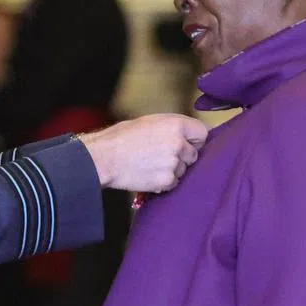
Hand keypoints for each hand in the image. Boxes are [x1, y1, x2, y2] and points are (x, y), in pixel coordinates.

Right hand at [79, 114, 207, 192]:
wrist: (103, 158)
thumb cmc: (121, 138)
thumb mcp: (148, 122)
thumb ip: (172, 127)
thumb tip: (188, 135)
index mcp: (176, 124)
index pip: (202, 134)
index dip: (193, 140)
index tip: (186, 144)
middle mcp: (178, 143)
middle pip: (194, 154)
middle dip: (182, 157)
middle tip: (160, 155)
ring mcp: (174, 163)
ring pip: (184, 170)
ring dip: (172, 170)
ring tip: (149, 164)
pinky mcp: (167, 181)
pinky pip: (174, 183)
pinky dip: (163, 182)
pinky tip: (147, 174)